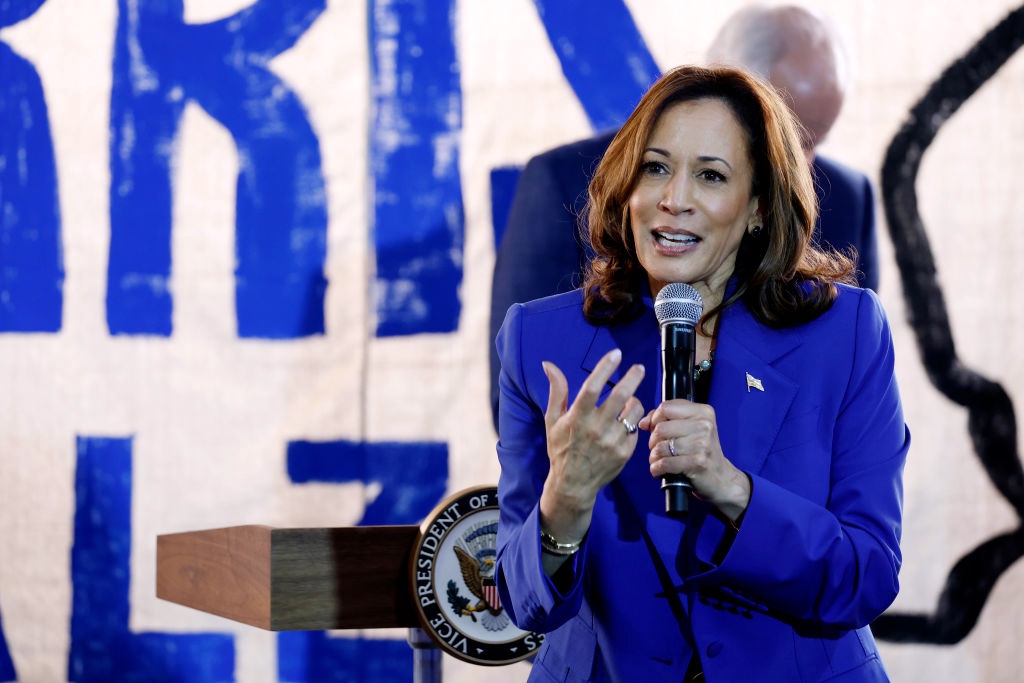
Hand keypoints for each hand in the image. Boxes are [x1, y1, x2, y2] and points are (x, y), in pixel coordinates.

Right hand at [539, 349, 645, 542]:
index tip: (616, 353)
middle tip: (639, 368)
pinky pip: (635, 429)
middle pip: (620, 396)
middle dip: (632, 378)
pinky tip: (623, 425)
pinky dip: (631, 423)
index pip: (592, 387)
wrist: (573, 484)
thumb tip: (548, 365)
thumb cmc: (561, 448)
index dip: (604, 368)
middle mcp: (596, 429)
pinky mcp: (625, 453)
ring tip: (628, 401)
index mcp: (577, 418)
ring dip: (633, 402)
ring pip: (633, 412)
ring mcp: (612, 442)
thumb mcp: (553, 420)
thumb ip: (556, 390)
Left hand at [640, 399, 749, 522]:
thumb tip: (643, 422)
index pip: (666, 407)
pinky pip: (665, 463)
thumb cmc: (700, 450)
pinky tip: (660, 469)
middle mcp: (705, 425)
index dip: (655, 419)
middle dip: (653, 440)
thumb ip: (665, 418)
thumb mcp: (689, 428)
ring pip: (660, 447)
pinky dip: (657, 468)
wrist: (720, 477)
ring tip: (659, 460)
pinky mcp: (697, 463)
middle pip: (660, 428)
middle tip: (658, 448)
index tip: (655, 428)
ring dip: (654, 456)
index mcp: (703, 412)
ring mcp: (702, 444)